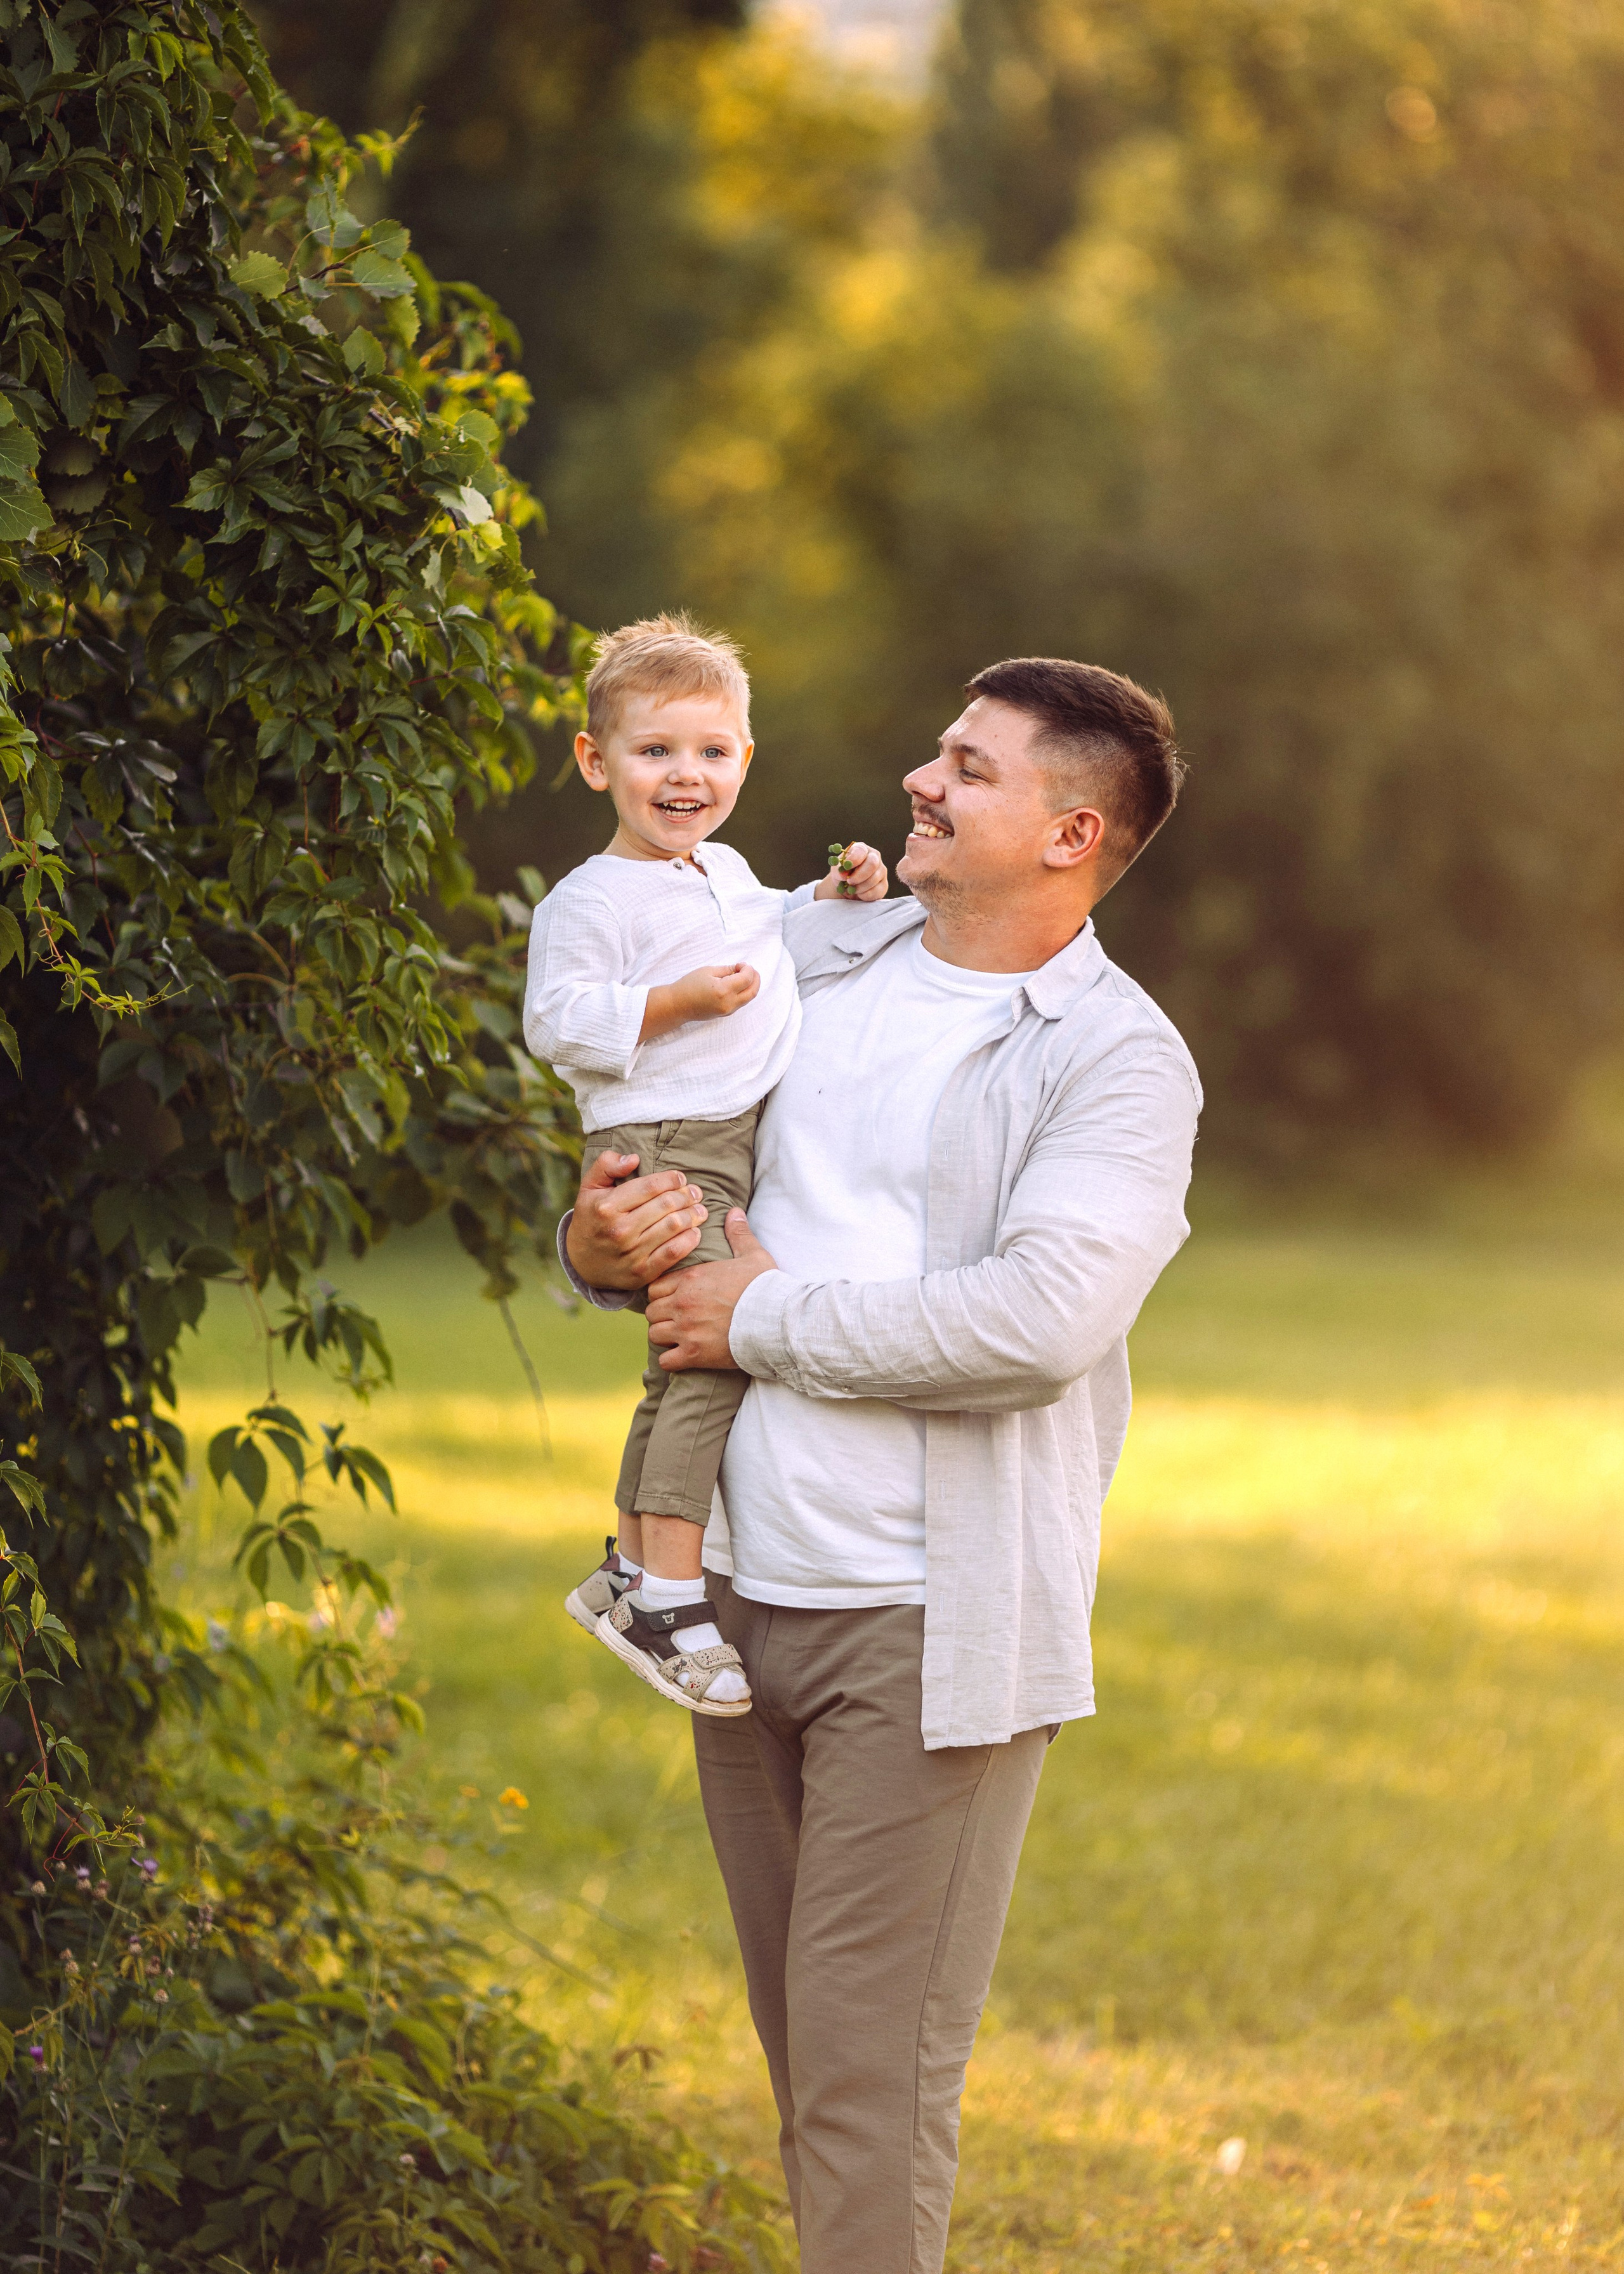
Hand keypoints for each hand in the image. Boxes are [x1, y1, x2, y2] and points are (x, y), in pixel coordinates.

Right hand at [564, 1147, 707, 1291]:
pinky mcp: (642, 1272)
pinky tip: (695, 1232)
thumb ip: (607, 1165)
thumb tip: (633, 1159)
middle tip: (696, 1193)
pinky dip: (689, 1240)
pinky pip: (673, 1253)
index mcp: (607, 1207)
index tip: (681, 1177)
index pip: (650, 1186)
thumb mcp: (590, 1188)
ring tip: (700, 1210)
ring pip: (673, 1227)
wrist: (581, 1263)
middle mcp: (619, 1230)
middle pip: (666, 1205)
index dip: (671, 1179)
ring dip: (693, 1216)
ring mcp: (631, 1253)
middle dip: (686, 1195)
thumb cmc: (592, 1218)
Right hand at [640, 961, 760, 1042]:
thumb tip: (741, 968)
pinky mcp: (725, 1014)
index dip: (748, 969)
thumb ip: (727, 970)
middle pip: (753, 991)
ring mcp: (728, 1011)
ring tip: (744, 975)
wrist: (677, 1005)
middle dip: (755, 978)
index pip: (746, 978)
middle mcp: (728, 1003)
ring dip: (750, 986)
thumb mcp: (708, 971)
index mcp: (723, 990)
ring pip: (748, 998)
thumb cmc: (689, 985)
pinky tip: (737, 984)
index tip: (740, 964)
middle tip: (750, 969)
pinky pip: (741, 1002)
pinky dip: (743, 992)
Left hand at [647, 1209, 777, 1369]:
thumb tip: (734, 1211)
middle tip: (677, 1319)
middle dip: (662, 1315)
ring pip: (654, 1334)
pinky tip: (684, 1357)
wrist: (777, 1321)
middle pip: (651, 1311)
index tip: (675, 1299)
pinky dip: (672, 1361)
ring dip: (665, 1337)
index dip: (663, 1293)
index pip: (655, 1286)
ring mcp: (686, 1330)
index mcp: (691, 1279)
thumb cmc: (765, 1288)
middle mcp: (682, 1303)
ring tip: (680, 1338)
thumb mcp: (753, 1256)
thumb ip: (738, 1234)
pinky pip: (666, 1361)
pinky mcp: (693, 1354)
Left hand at [814, 841, 887, 901]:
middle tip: (849, 882)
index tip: (846, 867)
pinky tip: (859, 893)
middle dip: (859, 875)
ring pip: (874, 879)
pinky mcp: (883, 885)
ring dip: (860, 887)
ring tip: (851, 889)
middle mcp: (874, 857)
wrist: (847, 887)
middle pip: (872, 864)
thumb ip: (839, 870)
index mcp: (861, 849)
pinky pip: (876, 891)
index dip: (854, 859)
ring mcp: (881, 871)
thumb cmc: (842, 874)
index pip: (861, 851)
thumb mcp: (837, 870)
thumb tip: (844, 875)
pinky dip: (864, 895)